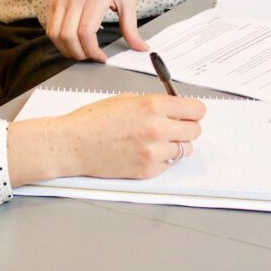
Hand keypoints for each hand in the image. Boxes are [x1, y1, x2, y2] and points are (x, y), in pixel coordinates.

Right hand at [7, 94, 205, 185]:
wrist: (73, 144)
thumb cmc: (95, 120)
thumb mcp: (128, 99)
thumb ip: (156, 104)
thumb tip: (177, 108)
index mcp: (153, 106)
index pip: (196, 110)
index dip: (193, 111)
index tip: (189, 113)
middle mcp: (158, 129)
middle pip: (195, 130)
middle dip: (186, 127)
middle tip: (172, 127)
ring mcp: (154, 152)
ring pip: (185, 149)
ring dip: (175, 145)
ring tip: (156, 141)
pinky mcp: (148, 170)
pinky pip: (169, 164)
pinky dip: (162, 159)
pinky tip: (144, 152)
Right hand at [47, 0, 148, 61]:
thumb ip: (131, 27)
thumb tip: (140, 47)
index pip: (86, 31)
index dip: (92, 51)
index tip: (101, 57)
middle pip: (69, 36)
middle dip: (80, 54)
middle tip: (90, 57)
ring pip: (56, 34)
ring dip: (67, 50)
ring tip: (80, 52)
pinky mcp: (53, 1)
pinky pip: (50, 28)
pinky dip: (59, 41)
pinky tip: (71, 42)